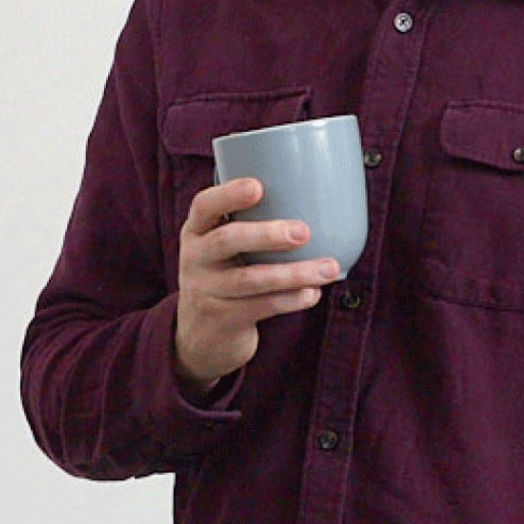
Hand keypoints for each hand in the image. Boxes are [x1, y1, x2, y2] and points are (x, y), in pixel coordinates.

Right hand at [173, 177, 337, 397]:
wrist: (199, 337)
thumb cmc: (225, 277)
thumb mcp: (220, 250)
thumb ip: (246, 226)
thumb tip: (309, 197)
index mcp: (196, 231)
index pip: (204, 206)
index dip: (228, 194)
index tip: (258, 186)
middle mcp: (195, 258)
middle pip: (226, 241)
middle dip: (267, 234)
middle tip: (303, 231)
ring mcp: (206, 290)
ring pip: (250, 279)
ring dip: (293, 273)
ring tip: (328, 268)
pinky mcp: (222, 319)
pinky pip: (261, 307)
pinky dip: (291, 300)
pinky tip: (313, 293)